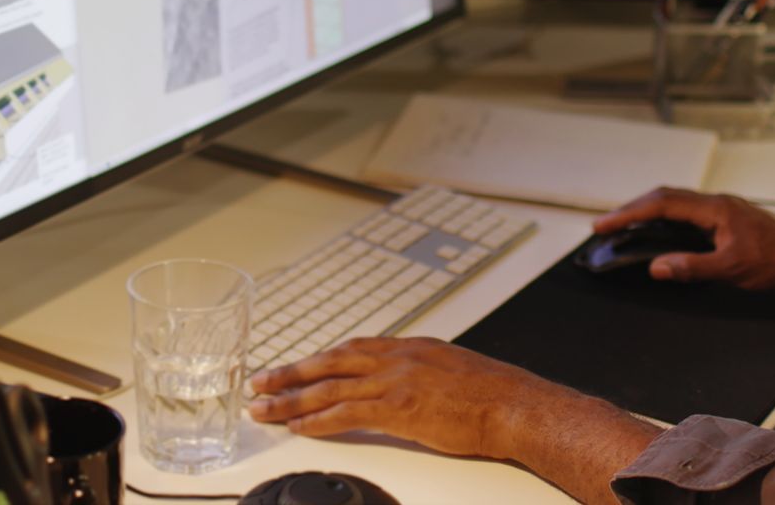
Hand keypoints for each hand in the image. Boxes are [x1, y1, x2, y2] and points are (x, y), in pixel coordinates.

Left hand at [247, 336, 563, 458]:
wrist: (514, 405)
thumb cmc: (493, 394)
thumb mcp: (450, 370)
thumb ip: (421, 373)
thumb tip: (407, 386)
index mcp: (408, 347)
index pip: (350, 349)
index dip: (318, 359)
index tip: (295, 367)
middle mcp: (396, 358)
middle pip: (329, 362)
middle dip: (290, 372)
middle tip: (259, 381)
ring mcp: (394, 380)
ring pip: (328, 387)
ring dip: (291, 399)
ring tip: (264, 409)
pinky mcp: (397, 407)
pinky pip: (346, 413)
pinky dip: (318, 420)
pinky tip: (299, 427)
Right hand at [594, 187, 774, 288]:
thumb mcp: (732, 269)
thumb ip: (692, 267)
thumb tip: (657, 267)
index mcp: (714, 208)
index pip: (661, 204)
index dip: (628, 213)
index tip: (603, 224)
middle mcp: (716, 201)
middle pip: (664, 197)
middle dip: (631, 209)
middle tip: (605, 224)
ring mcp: (722, 206)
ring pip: (676, 201)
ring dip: (648, 211)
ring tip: (625, 225)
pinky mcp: (728, 216)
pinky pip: (688, 209)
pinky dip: (665, 216)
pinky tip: (661, 229)